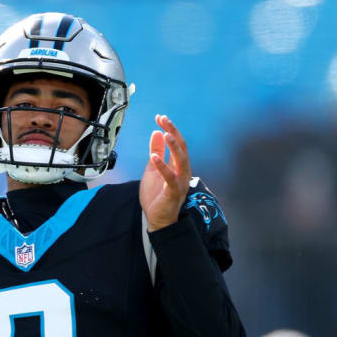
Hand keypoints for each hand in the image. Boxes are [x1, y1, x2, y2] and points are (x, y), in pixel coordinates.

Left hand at [139, 115, 191, 231]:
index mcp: (178, 165)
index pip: (177, 143)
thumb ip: (156, 151)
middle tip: (164, 119)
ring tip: (165, 133)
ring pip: (181, 160)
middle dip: (173, 131)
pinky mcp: (174, 191)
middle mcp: (183, 171)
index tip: (160, 117)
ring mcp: (180, 181)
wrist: (157, 218)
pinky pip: (170, 177)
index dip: (169, 129)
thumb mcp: (153, 168)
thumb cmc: (157, 195)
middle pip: (181, 147)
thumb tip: (156, 132)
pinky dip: (162, 166)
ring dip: (173, 146)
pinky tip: (154, 156)